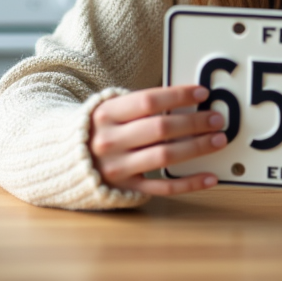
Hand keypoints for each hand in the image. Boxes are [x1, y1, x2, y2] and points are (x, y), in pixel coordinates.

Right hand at [89, 84, 227, 195]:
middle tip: (217, 119)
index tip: (202, 93)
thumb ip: (142, 106)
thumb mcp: (110, 110)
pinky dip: (189, 183)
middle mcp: (109, 141)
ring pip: (164, 157)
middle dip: (194, 122)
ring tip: (218, 140)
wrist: (63, 161)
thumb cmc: (99, 129)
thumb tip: (188, 99)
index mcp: (106, 114)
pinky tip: (209, 177)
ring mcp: (117, 168)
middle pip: (160, 129)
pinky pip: (162, 188)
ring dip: (196, 147)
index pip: (148, 101)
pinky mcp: (125, 189)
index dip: (178, 96)